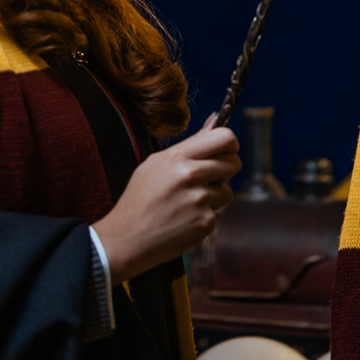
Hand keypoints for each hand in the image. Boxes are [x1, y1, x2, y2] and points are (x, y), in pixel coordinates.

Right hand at [93, 123, 239, 283]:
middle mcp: (190, 175)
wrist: (126, 239)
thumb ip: (189, 144)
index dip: (231, 144)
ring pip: (227, 191)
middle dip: (226, 171)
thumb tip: (214, 121)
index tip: (226, 152)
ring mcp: (199, 200)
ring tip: (188, 204)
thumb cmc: (139, 200)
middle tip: (209, 179)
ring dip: (215, 198)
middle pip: (234, 163)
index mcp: (177, 157)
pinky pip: (217, 215)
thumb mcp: (156, 164)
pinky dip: (204, 219)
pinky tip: (183, 221)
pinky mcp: (205, 223)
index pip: (224, 137)